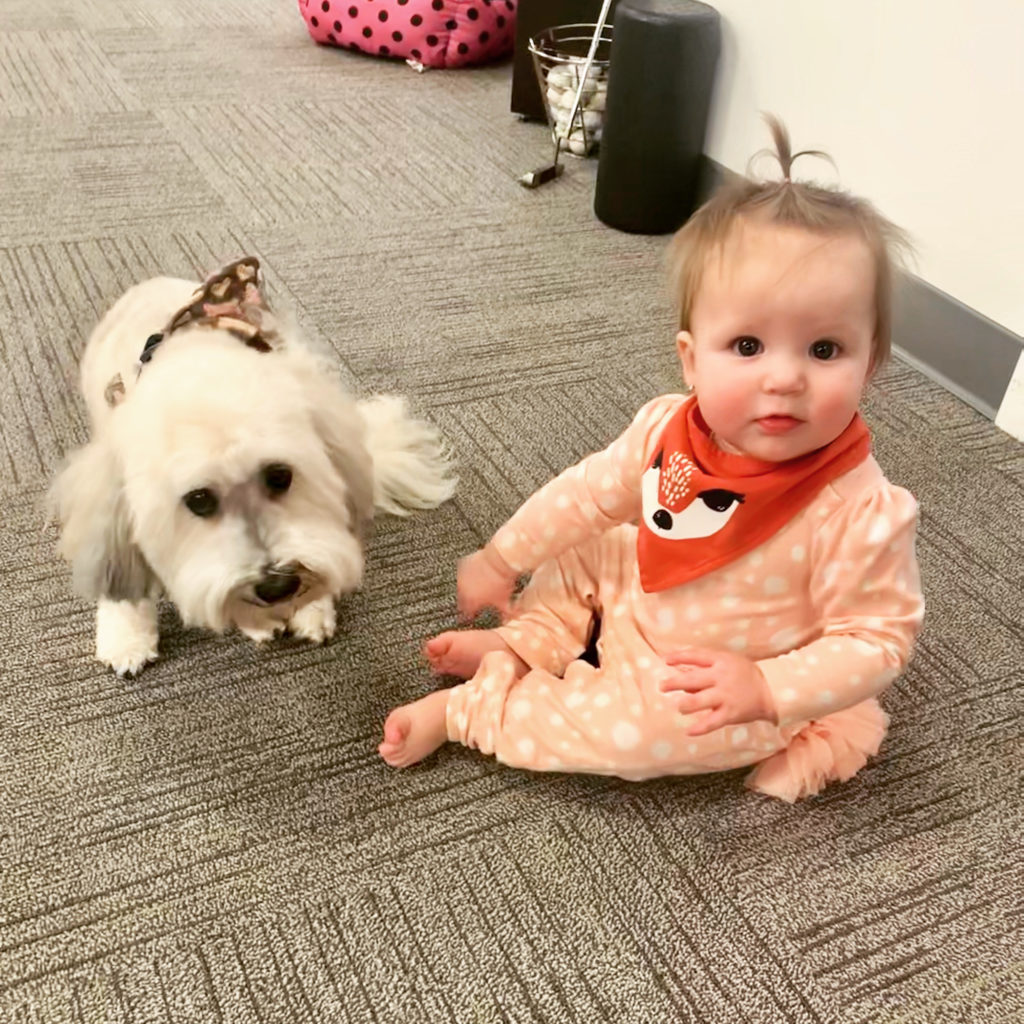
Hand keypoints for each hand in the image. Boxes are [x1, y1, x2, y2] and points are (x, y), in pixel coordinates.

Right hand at [456, 546, 517, 622]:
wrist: (499, 561)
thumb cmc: (501, 581)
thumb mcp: (504, 600)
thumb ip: (504, 612)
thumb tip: (507, 618)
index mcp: (471, 601)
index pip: (466, 612)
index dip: (471, 613)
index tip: (474, 613)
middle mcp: (463, 589)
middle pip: (462, 599)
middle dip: (468, 600)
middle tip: (476, 599)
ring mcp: (462, 576)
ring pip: (462, 585)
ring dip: (468, 587)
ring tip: (478, 585)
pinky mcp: (463, 564)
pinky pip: (463, 572)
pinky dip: (468, 574)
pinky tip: (477, 574)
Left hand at [658, 647, 776, 735]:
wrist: (773, 689)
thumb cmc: (745, 674)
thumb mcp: (728, 661)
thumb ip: (706, 665)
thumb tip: (681, 670)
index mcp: (720, 661)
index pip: (696, 656)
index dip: (679, 657)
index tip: (665, 660)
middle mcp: (721, 678)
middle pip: (693, 679)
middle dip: (674, 682)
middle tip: (662, 686)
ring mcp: (725, 696)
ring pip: (700, 701)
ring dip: (685, 704)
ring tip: (678, 707)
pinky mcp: (731, 713)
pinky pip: (712, 722)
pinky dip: (700, 728)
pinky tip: (689, 731)